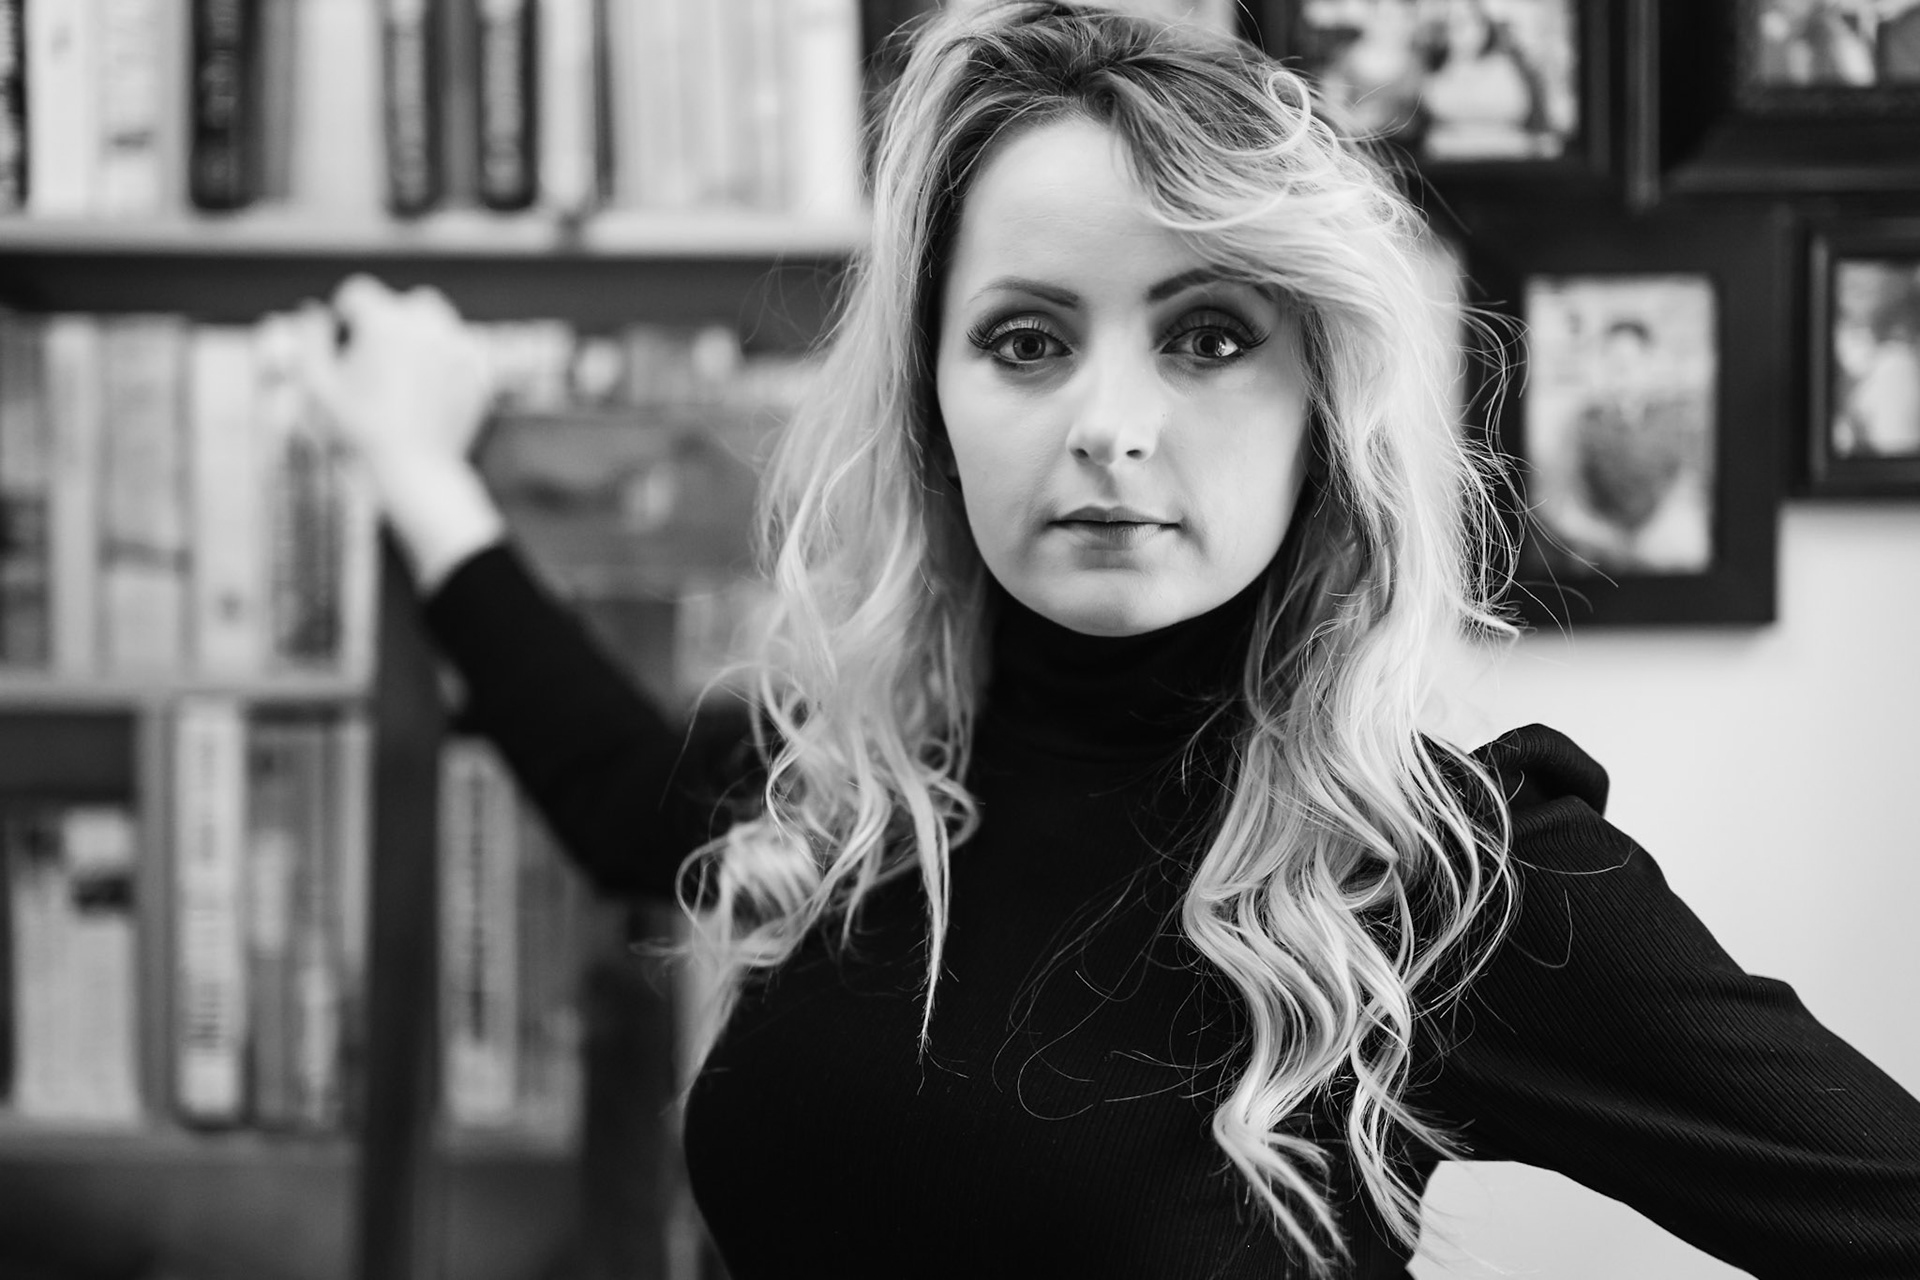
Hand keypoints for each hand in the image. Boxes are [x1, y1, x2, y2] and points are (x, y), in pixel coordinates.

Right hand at [298, 275, 507, 590]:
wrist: (417, 469)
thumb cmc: (360, 431)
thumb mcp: (318, 387)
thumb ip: (310, 340)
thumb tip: (315, 312)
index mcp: (384, 321)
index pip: (358, 294)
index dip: (346, 318)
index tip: (347, 346)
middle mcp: (426, 324)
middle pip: (403, 304)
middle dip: (390, 324)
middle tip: (381, 363)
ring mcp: (458, 344)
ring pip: (437, 322)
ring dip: (422, 337)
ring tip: (407, 374)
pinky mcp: (479, 366)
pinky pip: (459, 347)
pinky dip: (447, 359)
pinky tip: (431, 390)